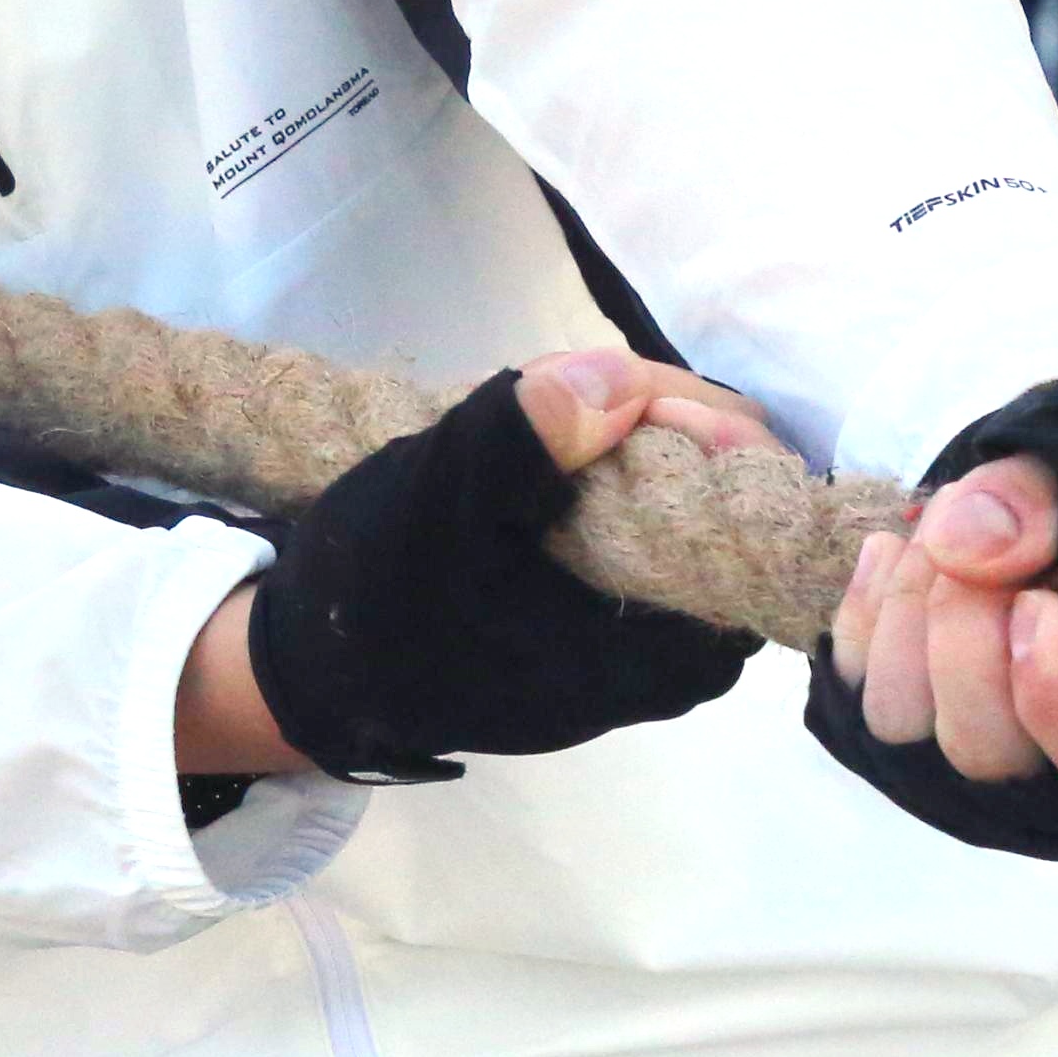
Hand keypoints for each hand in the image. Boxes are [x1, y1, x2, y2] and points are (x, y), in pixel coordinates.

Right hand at [237, 350, 787, 783]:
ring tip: (532, 417)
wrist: (312, 675)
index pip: (745, 502)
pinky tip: (529, 465)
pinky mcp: (604, 638)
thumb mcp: (436, 498)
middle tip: (555, 388)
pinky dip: (594, 484)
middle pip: (716, 499)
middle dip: (645, 420)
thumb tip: (619, 381)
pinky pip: (637, 534)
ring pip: (675, 508)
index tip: (608, 387)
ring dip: (615, 444)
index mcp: (671, 648)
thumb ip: (526, 434)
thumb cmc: (376, 597)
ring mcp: (645, 653)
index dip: (687, 419)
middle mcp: (680, 662)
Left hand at [828, 455, 1057, 829]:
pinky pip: (848, 686)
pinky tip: (897, 549)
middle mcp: (1057, 783)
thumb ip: (1052, 502)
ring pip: (899, 724)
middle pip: (982, 750)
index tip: (1040, 604)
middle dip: (964, 638)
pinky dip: (863, 610)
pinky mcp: (894, 724)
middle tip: (976, 550)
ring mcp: (961, 759)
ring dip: (906, 617)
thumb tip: (960, 542)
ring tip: (937, 539)